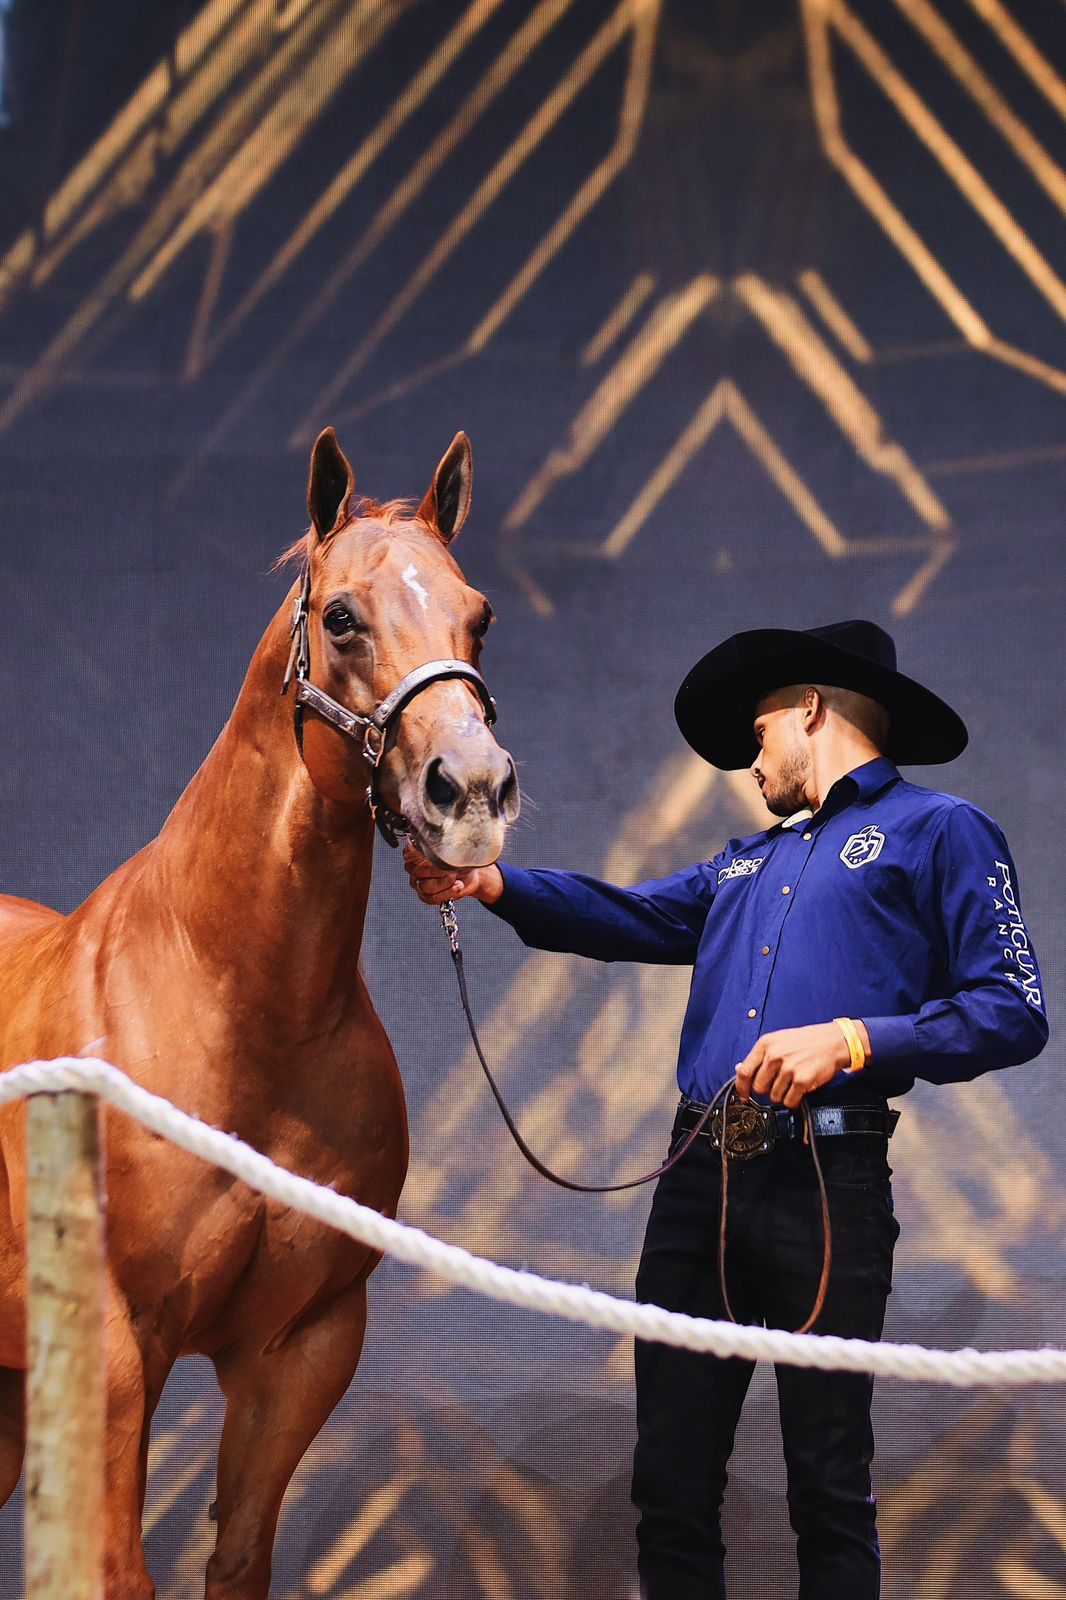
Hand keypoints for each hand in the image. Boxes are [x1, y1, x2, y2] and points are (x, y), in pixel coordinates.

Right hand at [403, 844, 503, 906]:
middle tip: (452, 868)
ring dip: (444, 882)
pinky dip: (447, 893)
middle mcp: (413, 868)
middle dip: (439, 870)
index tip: (438, 855)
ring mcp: (418, 883)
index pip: (410, 854)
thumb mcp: (452, 846)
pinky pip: (431, 898)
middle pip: (419, 872)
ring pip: (425, 886)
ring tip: (456, 877)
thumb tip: (439, 840)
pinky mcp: (425, 896)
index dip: (423, 856)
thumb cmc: (459, 858)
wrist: (470, 874)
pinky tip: (457, 886)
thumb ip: (442, 843)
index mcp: (414, 853)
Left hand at [735, 1023, 857, 1108]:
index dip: (742, 1087)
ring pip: (774, 1096)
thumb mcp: (778, 1040)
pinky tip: (799, 1089)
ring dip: (782, 1094)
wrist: (833, 1041)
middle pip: (759, 1087)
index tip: (743, 1095)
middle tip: (779, 1083)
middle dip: (767, 1090)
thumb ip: (760, 1055)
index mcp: (766, 1044)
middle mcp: (775, 1055)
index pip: (745, 1071)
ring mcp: (788, 1068)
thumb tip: (740, 1069)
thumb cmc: (806, 1041)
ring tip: (793, 1082)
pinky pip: (789, 1101)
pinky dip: (793, 1100)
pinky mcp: (802, 1080)